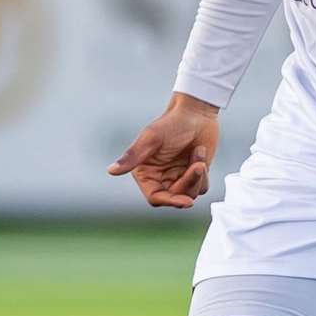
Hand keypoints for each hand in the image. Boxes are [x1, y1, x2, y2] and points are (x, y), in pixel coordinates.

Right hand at [107, 93, 218, 208]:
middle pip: (175, 197)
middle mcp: (159, 178)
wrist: (196, 113)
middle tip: (198, 165)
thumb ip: (133, 156)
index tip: (186, 202)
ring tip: (198, 151)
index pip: (155, 197)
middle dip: (189, 182)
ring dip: (198, 175)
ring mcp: (177, 178)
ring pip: (190, 194)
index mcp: (145, 173)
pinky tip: (199, 152)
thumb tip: (111, 170)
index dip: (170, 201)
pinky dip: (204, 173)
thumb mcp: (152, 139)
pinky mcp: (193, 176)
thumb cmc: (172, 123)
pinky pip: (201, 187)